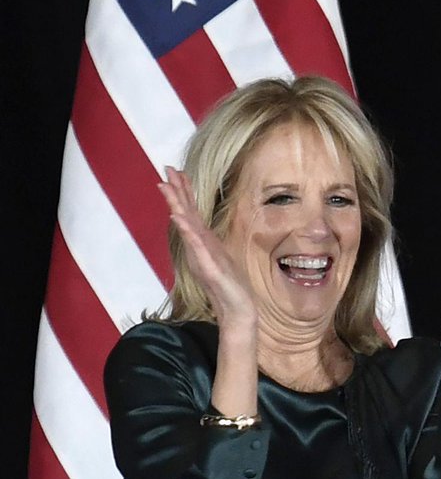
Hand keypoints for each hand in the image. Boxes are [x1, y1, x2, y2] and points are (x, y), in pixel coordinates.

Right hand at [158, 166, 256, 330]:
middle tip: (165, 169)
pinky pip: (196, 246)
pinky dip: (187, 231)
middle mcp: (198, 246)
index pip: (191, 212)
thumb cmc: (227, 286)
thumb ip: (206, 244)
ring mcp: (201, 256)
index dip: (183, 192)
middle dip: (176, 191)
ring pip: (187, 226)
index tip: (176, 171)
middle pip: (185, 213)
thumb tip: (198, 229)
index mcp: (202, 241)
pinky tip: (179, 218)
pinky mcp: (207, 268)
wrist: (236, 310)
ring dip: (176, 205)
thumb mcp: (218, 258)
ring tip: (166, 187)